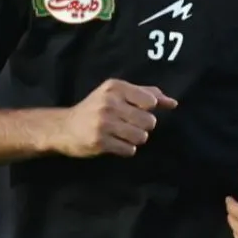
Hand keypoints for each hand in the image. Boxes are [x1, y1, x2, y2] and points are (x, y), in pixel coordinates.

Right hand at [57, 79, 176, 157]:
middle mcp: (109, 103)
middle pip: (149, 121)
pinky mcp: (100, 142)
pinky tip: (114, 143)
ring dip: (135, 139)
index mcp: (115, 87)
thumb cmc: (96, 108)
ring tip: (122, 134)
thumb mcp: (117, 94)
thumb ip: (147, 94)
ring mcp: (104, 123)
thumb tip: (173, 103)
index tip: (136, 110)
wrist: (64, 127)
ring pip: (141, 137)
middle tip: (128, 125)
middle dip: (143, 126)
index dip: (148, 110)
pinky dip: (126, 149)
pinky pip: (130, 150)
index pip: (150, 101)